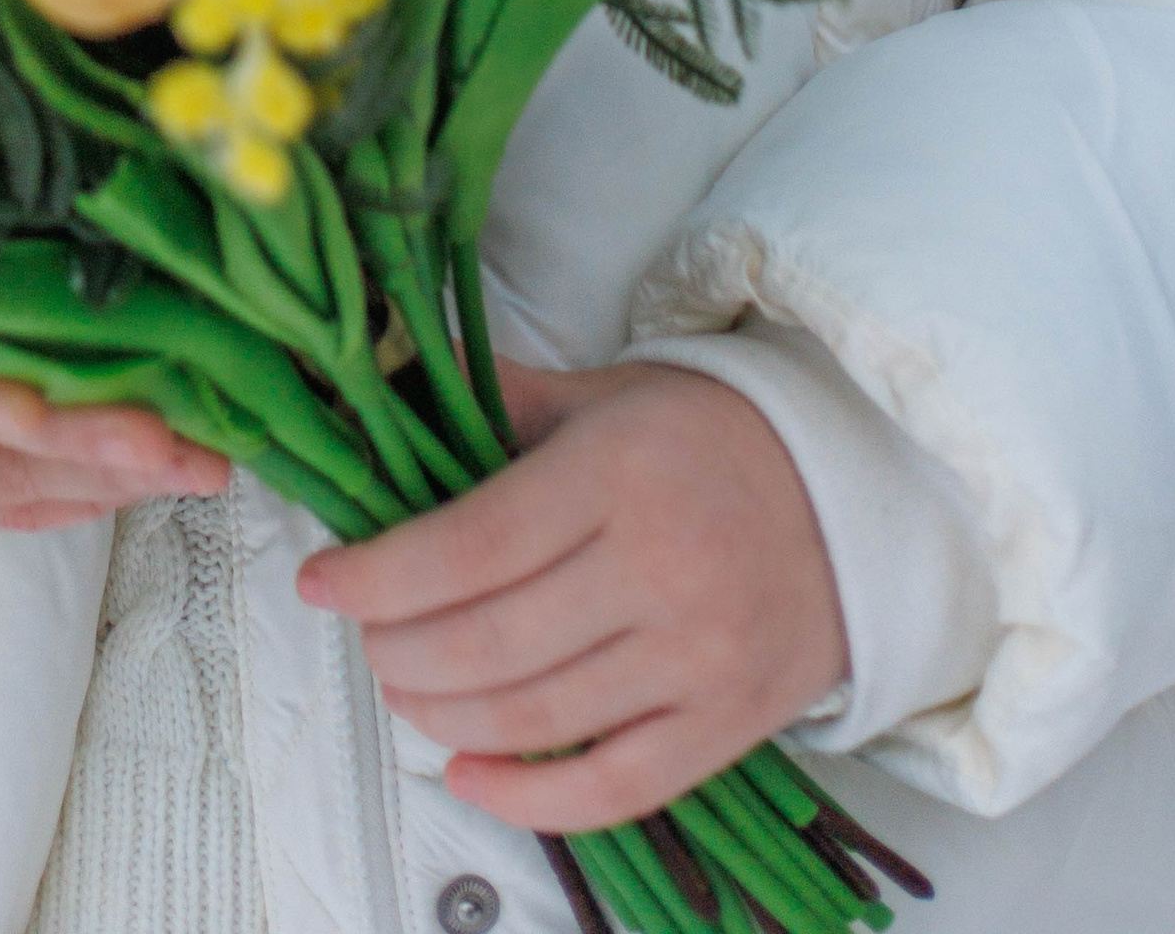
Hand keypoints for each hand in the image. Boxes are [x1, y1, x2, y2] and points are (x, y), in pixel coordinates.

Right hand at [0, 377, 230, 532]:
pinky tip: (137, 488)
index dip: (11, 402)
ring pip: (13, 485)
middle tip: (186, 446)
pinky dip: (75, 501)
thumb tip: (67, 210)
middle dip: (99, 446)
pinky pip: (7, 508)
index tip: (84, 405)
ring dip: (109, 481)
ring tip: (194, 467)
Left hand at [296, 360, 845, 832]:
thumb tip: (387, 376)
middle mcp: (658, 569)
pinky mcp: (728, 725)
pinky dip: (528, 798)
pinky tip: (467, 772)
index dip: (379, 574)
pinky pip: (615, 787)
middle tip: (364, 636)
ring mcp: (698, 657)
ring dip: (443, 716)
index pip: (470, 545)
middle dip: (398, 650)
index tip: (321, 581)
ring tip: (404, 688)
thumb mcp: (605, 394)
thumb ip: (498, 397)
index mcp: (616, 473)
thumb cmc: (707, 438)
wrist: (854, 494)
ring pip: (537, 717)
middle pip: (490, 642)